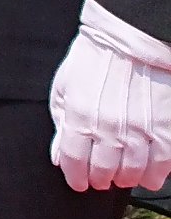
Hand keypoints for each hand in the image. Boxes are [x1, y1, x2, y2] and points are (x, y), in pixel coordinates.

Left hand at [50, 0, 170, 191]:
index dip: (75, 177)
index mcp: (79, 116)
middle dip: (99, 179)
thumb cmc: (95, 57)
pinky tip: (149, 174)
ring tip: (122, 176)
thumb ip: (60, 123)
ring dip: (126, 178)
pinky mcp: (165, 128)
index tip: (77, 181)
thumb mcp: (64, 87)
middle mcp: (109, 128)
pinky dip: (155, 174)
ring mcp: (140, 130)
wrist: (131, 36)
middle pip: (103, 171)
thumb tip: (59, 155)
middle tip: (100, 179)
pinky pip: (162, 163)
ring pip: (133, 172)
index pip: (73, 161)